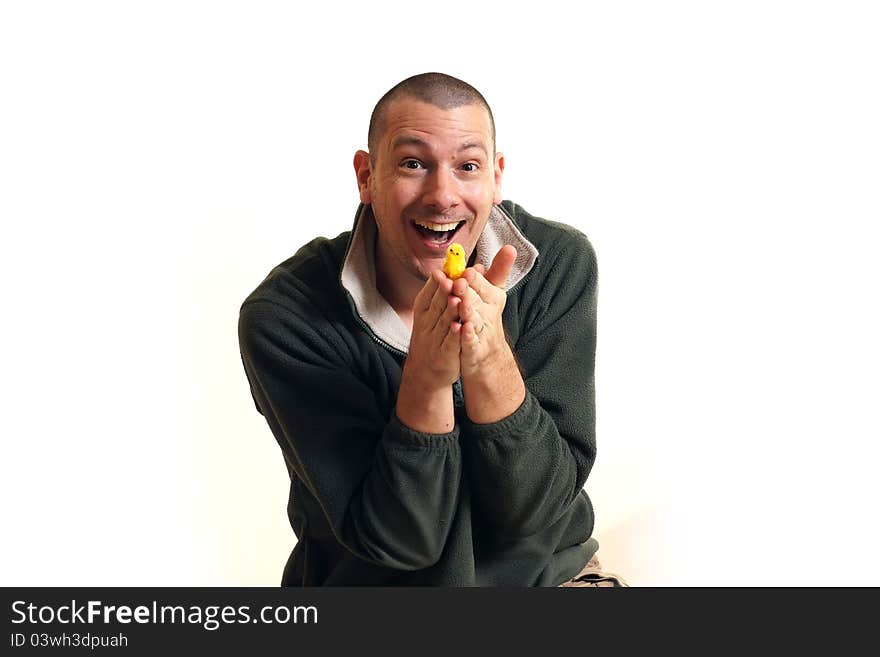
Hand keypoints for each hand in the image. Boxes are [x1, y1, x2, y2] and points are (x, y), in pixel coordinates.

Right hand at [405, 269, 462, 387]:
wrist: (426, 371)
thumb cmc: (435, 334)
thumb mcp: (436, 310)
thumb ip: (452, 289)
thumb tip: (476, 266)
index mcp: (424, 309)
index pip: (430, 291)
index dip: (437, 281)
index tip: (445, 269)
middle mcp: (427, 322)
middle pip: (436, 304)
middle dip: (443, 291)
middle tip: (451, 279)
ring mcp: (434, 339)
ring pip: (443, 322)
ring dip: (450, 311)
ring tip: (457, 298)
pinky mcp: (443, 355)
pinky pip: (449, 343)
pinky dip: (453, 335)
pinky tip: (459, 327)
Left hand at [454, 245, 516, 376]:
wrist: (488, 354)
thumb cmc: (486, 316)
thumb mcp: (494, 292)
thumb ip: (498, 271)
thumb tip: (510, 248)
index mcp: (491, 297)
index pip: (483, 284)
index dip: (475, 278)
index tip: (469, 270)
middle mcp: (488, 313)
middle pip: (477, 300)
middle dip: (468, 291)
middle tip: (459, 282)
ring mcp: (482, 332)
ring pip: (474, 319)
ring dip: (467, 310)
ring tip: (459, 302)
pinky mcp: (475, 349)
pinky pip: (471, 342)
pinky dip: (467, 336)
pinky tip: (461, 328)